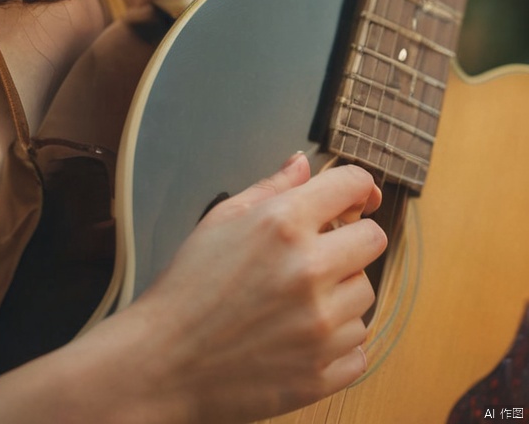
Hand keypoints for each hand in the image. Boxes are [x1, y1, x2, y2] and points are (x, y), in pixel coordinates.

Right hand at [115, 153, 385, 422]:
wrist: (164, 361)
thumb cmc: (188, 286)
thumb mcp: (222, 219)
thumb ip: (271, 188)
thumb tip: (303, 164)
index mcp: (284, 223)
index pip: (353, 185)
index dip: (358, 186)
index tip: (357, 197)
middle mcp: (310, 270)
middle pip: (373, 240)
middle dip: (351, 241)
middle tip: (321, 253)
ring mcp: (320, 326)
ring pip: (366, 295)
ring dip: (342, 295)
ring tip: (299, 301)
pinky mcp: (322, 373)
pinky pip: (359, 349)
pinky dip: (338, 344)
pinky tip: (303, 336)